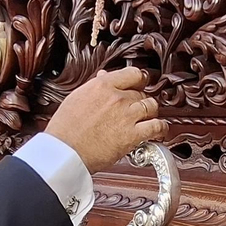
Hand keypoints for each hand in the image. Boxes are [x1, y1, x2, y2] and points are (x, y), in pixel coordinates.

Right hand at [46, 67, 168, 172]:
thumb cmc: (65, 129)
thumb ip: (94, 87)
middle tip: (134, 110)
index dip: (138, 81)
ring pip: (152, 106)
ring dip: (150, 113)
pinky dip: (161, 129)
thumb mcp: (77, 98)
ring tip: (146, 120)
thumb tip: (104, 77)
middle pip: (141, 92)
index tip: (138, 85)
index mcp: (103, 85)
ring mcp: (127, 115)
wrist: (65, 151)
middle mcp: (118, 97)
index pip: (133, 74)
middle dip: (139, 101)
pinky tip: (158, 132)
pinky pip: (157, 126)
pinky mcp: (133, 135)